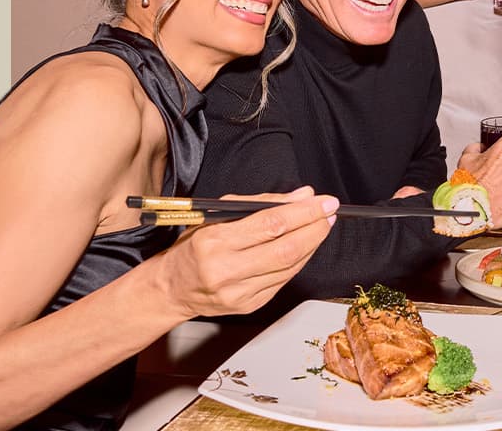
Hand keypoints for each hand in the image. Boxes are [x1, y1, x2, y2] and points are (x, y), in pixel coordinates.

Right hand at [151, 187, 335, 318]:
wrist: (172, 288)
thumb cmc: (193, 247)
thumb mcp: (217, 215)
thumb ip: (260, 204)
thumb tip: (300, 196)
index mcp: (215, 240)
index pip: (271, 224)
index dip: (304, 213)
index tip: (324, 202)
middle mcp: (226, 269)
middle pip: (285, 249)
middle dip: (314, 229)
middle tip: (329, 214)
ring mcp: (238, 292)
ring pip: (289, 268)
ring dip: (311, 245)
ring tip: (321, 227)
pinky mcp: (248, 306)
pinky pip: (283, 281)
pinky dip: (298, 262)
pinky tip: (304, 248)